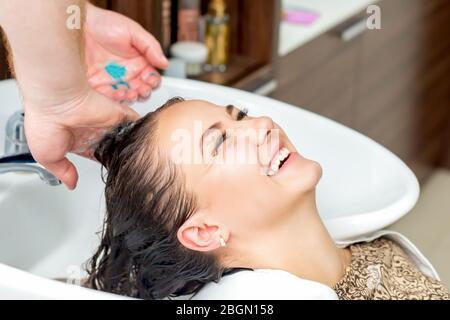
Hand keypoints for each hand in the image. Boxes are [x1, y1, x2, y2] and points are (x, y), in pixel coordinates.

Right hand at [24, 88, 138, 189]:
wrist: (57, 99)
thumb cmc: (47, 123)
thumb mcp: (48, 157)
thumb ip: (62, 171)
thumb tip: (70, 184)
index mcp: (78, 140)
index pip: (97, 154)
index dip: (104, 162)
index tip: (111, 171)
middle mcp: (94, 130)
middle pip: (113, 146)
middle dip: (121, 156)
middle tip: (129, 169)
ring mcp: (108, 123)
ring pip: (126, 136)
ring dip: (133, 145)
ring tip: (143, 160)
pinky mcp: (120, 115)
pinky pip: (136, 122)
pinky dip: (143, 130)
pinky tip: (150, 142)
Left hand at [84, 3, 167, 102]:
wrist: (78, 26)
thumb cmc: (104, 24)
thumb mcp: (133, 31)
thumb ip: (151, 47)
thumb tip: (164, 63)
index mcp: (138, 61)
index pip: (151, 78)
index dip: (153, 81)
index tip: (151, 80)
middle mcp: (127, 73)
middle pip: (142, 90)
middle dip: (144, 92)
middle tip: (141, 89)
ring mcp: (113, 80)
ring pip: (128, 96)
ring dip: (132, 97)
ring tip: (131, 92)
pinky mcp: (99, 86)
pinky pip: (110, 99)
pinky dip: (116, 99)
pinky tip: (119, 93)